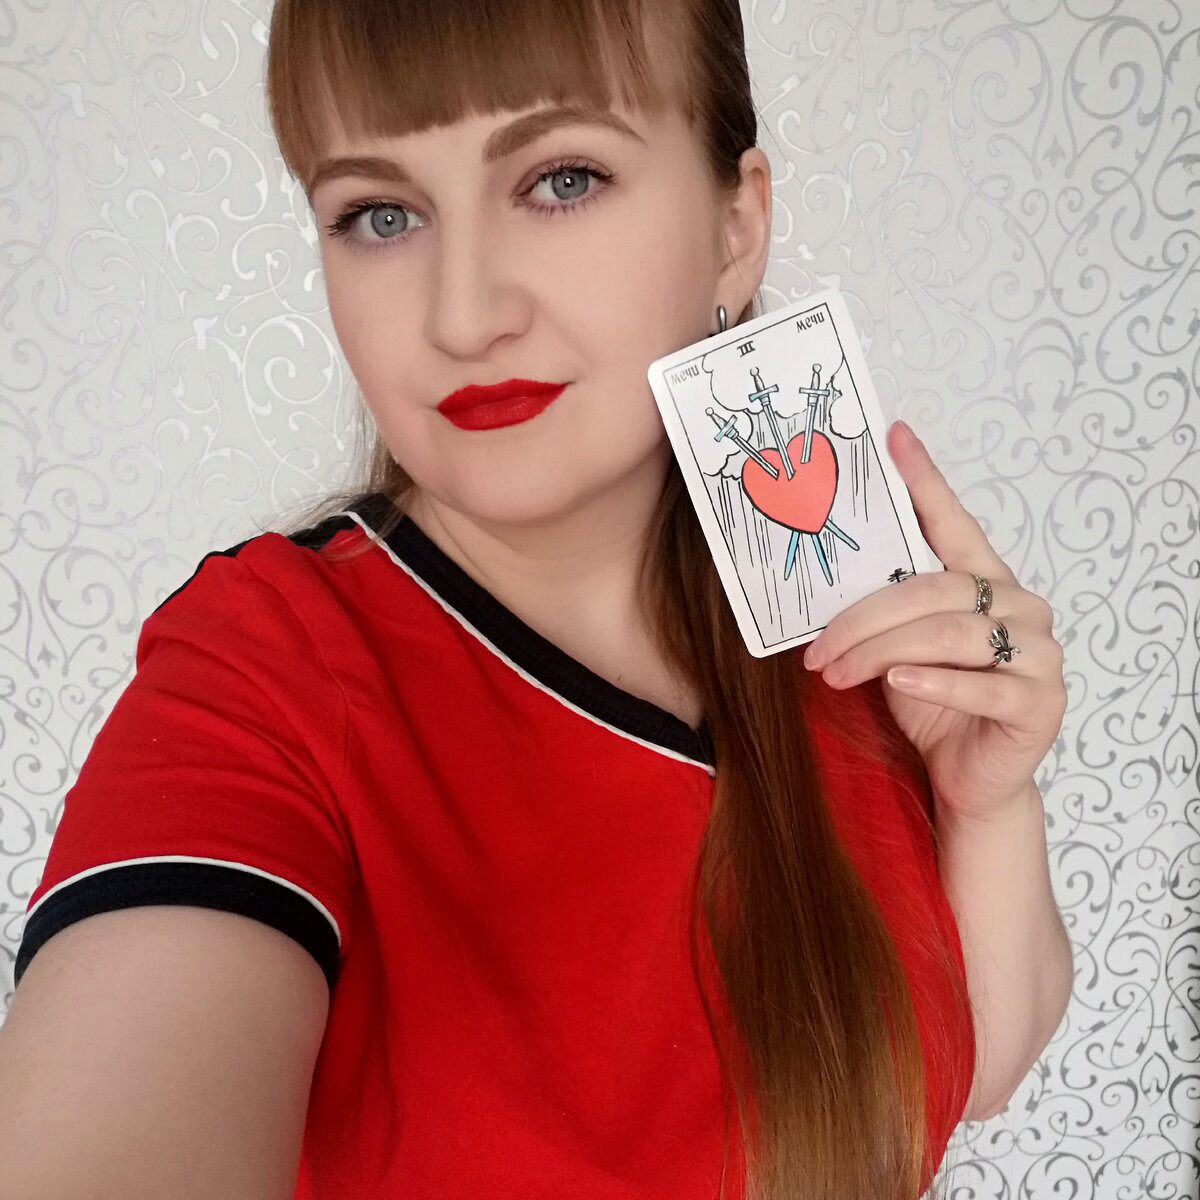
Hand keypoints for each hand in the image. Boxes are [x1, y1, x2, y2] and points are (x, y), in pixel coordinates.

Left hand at [802, 421, 1066, 822]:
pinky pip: (980, 685)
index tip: (893, 436)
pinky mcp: (1040, 703)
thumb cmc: (929, 700)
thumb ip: (885, 605)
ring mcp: (1038, 653)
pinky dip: (932, 681)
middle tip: (815, 647)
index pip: (952, 520)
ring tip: (834, 672)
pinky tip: (897, 680)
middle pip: (932, 590)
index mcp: (985, 579)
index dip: (924, 479)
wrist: (966, 776)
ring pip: (947, 634)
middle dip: (861, 618)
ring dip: (878, 652)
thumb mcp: (896, 645)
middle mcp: (1019, 606)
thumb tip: (824, 568)